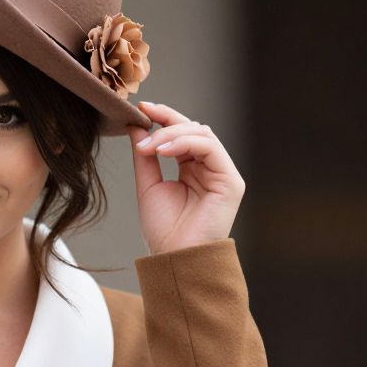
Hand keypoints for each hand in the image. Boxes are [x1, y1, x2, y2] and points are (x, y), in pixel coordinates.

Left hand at [125, 101, 244, 255]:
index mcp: (193, 169)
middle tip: (141, 123)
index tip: (141, 108)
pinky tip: (163, 151)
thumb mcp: (148, 185)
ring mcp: (223, 173)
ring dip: (172, 134)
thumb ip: (144, 156)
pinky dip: (185, 143)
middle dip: (166, 122)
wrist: (174, 258)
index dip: (164, 118)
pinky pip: (211, 148)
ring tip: (148, 146)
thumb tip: (135, 125)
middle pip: (193, 129)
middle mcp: (210, 168)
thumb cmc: (162, 230)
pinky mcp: (231, 181)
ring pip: (202, 134)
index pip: (182, 134)